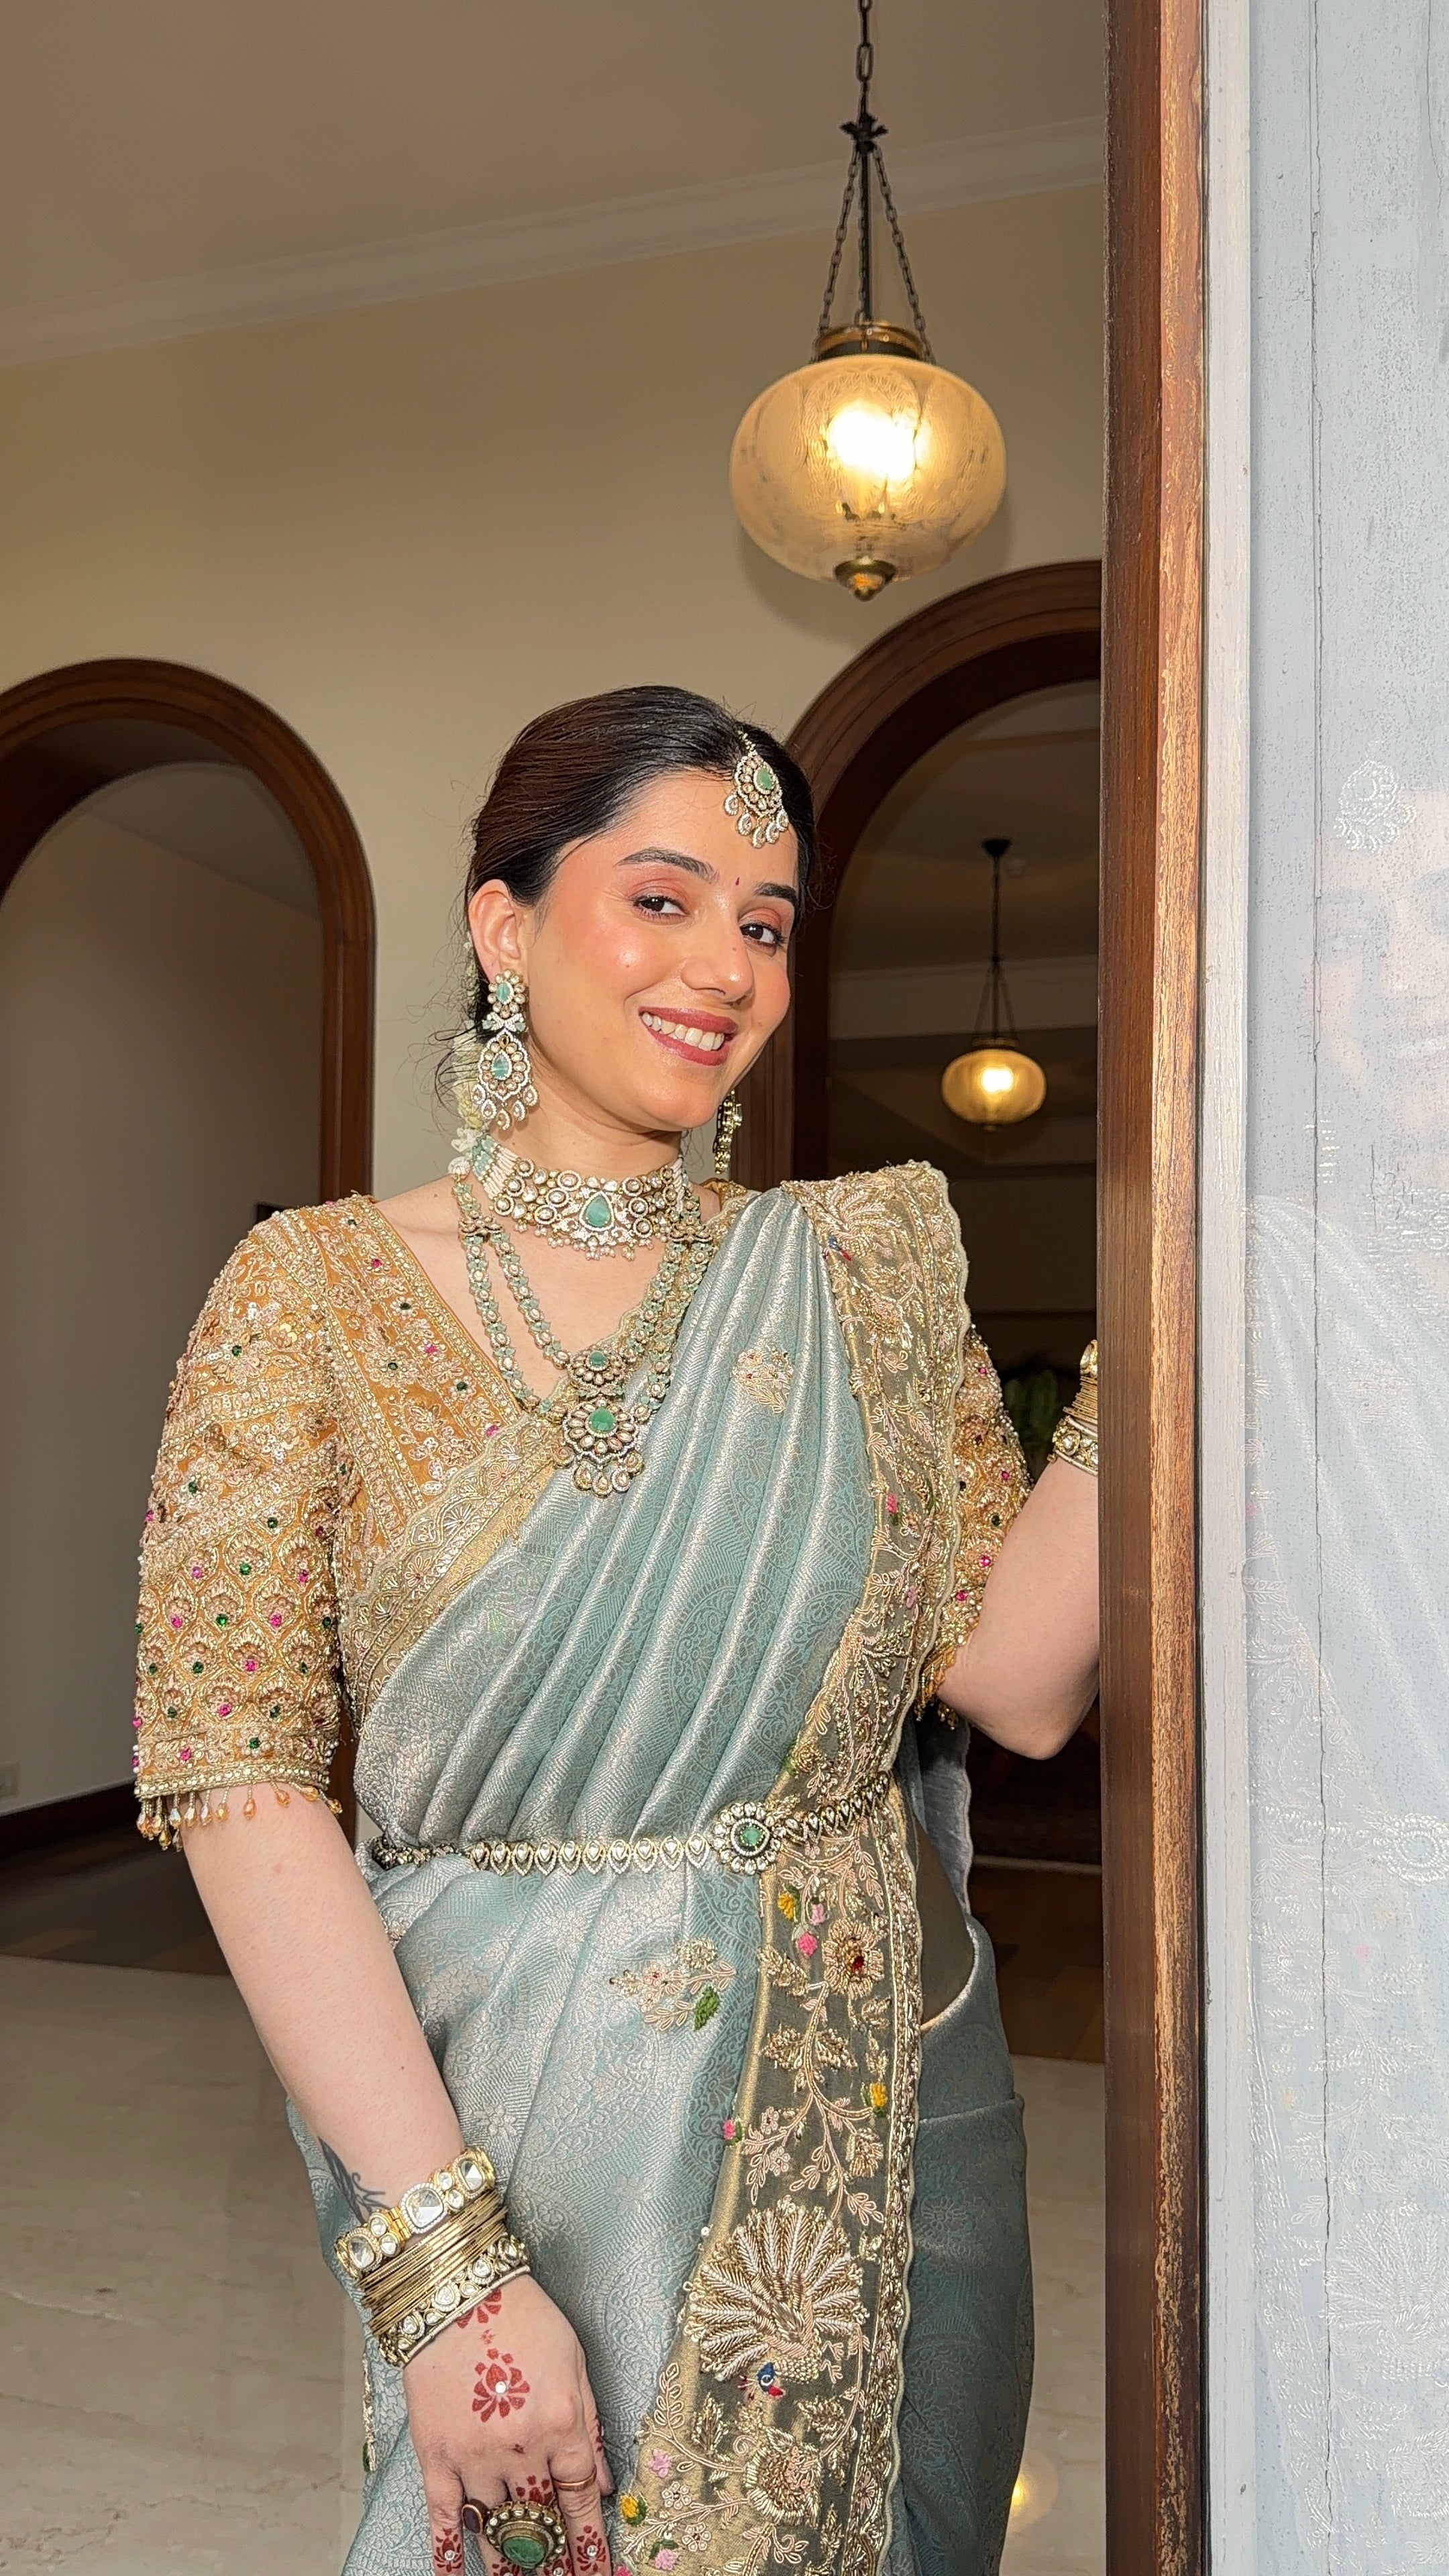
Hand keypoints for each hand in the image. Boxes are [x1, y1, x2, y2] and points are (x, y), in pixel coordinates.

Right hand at [405, 2273, 613, 2575]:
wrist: (457, 2290)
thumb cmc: (522, 2317)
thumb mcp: (574, 2361)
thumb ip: (590, 2424)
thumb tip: (604, 2484)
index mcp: (561, 2423)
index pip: (581, 2500)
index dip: (591, 2544)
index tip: (597, 2574)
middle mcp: (521, 2448)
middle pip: (542, 2524)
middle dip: (555, 2561)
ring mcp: (475, 2457)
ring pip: (498, 2531)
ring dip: (513, 2567)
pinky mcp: (437, 2456)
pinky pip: (444, 2518)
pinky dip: (450, 2556)